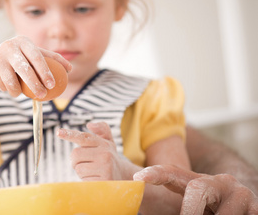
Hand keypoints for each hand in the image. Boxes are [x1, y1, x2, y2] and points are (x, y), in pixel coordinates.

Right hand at [0, 36, 70, 97]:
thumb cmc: (21, 57)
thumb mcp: (34, 54)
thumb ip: (52, 59)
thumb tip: (70, 69)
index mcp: (23, 41)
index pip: (37, 57)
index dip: (45, 71)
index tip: (53, 84)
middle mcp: (9, 47)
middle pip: (24, 70)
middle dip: (35, 85)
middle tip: (43, 95)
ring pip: (12, 82)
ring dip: (18, 92)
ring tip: (22, 94)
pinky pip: (3, 86)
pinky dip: (8, 90)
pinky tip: (9, 88)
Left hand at [57, 121, 132, 180]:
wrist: (124, 176)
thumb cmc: (110, 157)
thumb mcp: (108, 142)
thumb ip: (101, 130)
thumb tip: (90, 124)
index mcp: (103, 143)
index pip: (83, 137)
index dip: (69, 134)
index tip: (58, 132)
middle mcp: (105, 153)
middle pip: (75, 154)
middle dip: (75, 161)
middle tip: (85, 163)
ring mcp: (105, 167)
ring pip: (78, 168)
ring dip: (81, 171)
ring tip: (93, 171)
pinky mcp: (104, 180)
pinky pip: (84, 179)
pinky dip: (86, 180)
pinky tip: (96, 178)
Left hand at [134, 164, 257, 214]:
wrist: (247, 211)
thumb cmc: (213, 212)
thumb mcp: (195, 206)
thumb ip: (183, 205)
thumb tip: (146, 207)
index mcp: (199, 182)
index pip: (173, 173)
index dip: (156, 173)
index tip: (138, 178)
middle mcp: (220, 182)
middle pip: (197, 188)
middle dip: (190, 211)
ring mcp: (241, 194)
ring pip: (223, 213)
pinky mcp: (257, 208)